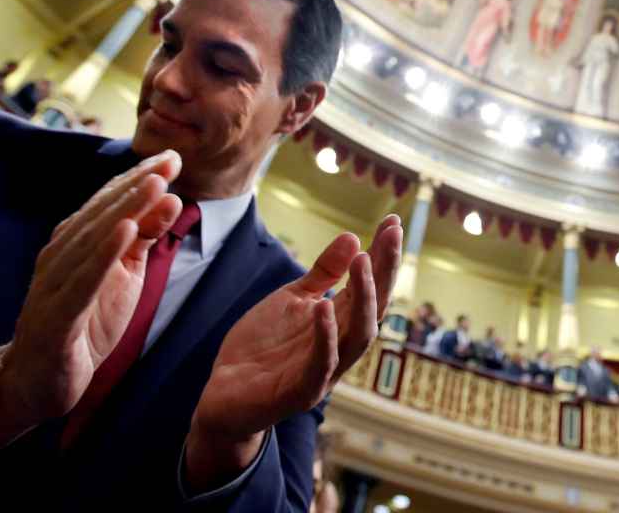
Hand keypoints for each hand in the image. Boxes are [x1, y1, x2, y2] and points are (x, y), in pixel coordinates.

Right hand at [0, 152, 182, 467]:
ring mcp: (53, 285)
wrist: (36, 382)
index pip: (109, 204)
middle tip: (169, 160)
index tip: (172, 156)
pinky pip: (80, 282)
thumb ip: (142, 240)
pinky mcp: (55, 318)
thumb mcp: (122, 277)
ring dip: (125, 209)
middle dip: (136, 184)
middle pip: (101, 214)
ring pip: (92, 240)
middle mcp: (59, 256)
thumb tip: (171, 199)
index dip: (139, 178)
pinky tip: (125, 233)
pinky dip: (102, 255)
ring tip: (154, 184)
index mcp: (74, 244)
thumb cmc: (83, 324)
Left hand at [184, 215, 401, 488]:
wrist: (224, 396)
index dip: (384, 256)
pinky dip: (325, 337)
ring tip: (363, 261)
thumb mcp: (291, 300)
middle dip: (384, 272)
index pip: (370, 287)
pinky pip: (319, 365)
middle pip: (373, 309)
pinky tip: (324, 307)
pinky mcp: (300, 393)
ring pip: (357, 337)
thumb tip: (353, 237)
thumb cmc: (263, 347)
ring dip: (363, 299)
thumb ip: (322, 274)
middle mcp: (340, 347)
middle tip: (391, 235)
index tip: (393, 221)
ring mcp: (324, 373)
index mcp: (340, 324)